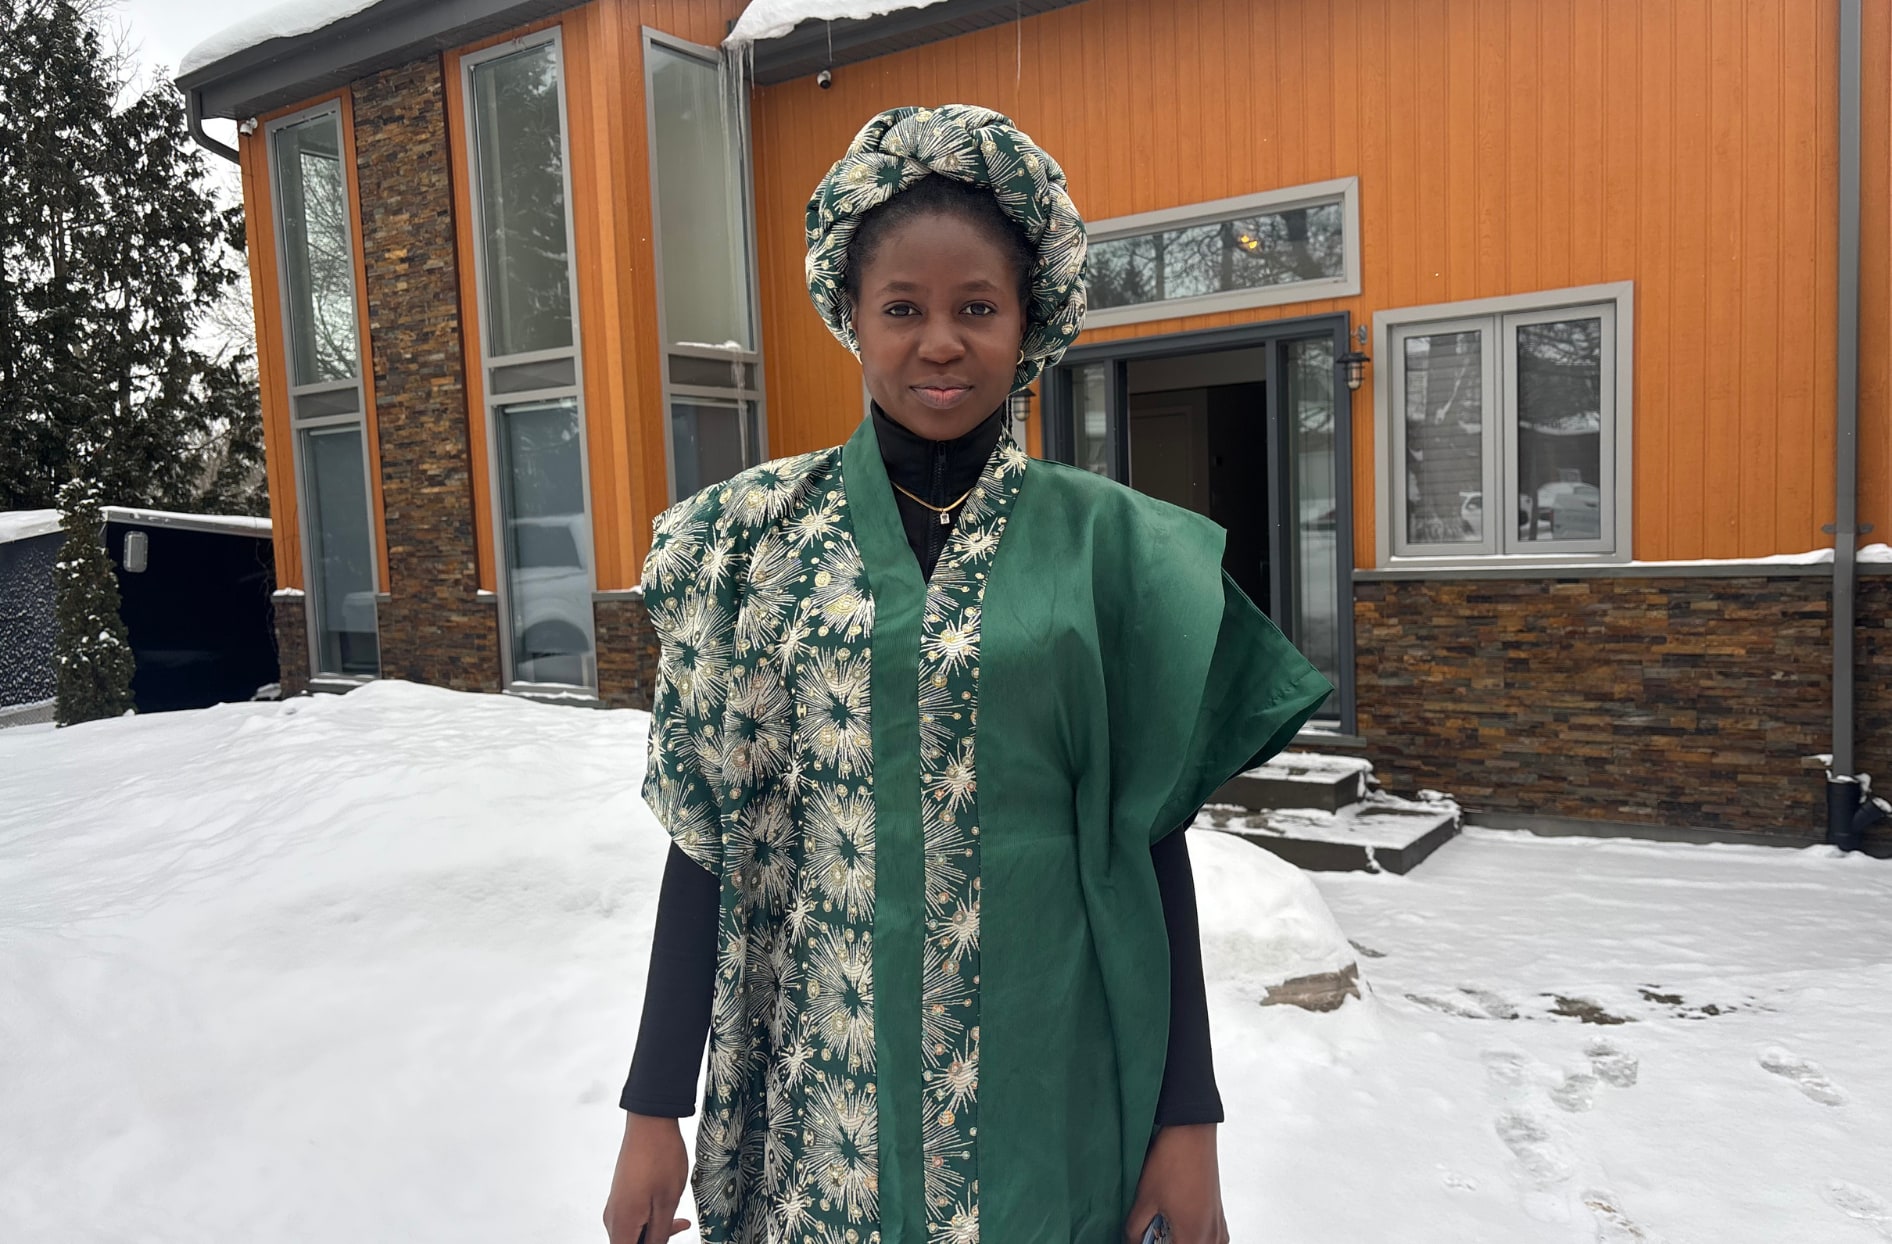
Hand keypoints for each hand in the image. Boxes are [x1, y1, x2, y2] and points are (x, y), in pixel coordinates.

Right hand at [603, 1112, 692, 1242]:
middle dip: (655, 1241)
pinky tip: (668, 1208)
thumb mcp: (667, 1202)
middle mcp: (613, 1216)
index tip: (665, 1239)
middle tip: (678, 1228)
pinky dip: (650, 1218)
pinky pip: (633, 1217)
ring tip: (678, 1219)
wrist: (650, 1122)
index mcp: (622, 1222)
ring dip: (654, 1231)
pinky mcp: (621, 1194)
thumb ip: (659, 1235)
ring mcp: (616, 1204)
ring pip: (633, 1232)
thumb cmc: (660, 1156)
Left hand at [1123, 1123, 1229, 1243]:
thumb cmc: (1171, 1161)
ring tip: (1164, 1234)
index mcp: (1193, 1236)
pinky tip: (1181, 1229)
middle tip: (1151, 1236)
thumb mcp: (1144, 1198)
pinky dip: (1198, 1239)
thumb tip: (1132, 1242)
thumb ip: (1136, 1229)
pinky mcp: (1219, 1211)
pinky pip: (1213, 1239)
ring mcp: (1218, 1223)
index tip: (1143, 1242)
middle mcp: (1211, 1234)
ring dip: (1185, 1242)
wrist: (1192, 1130)